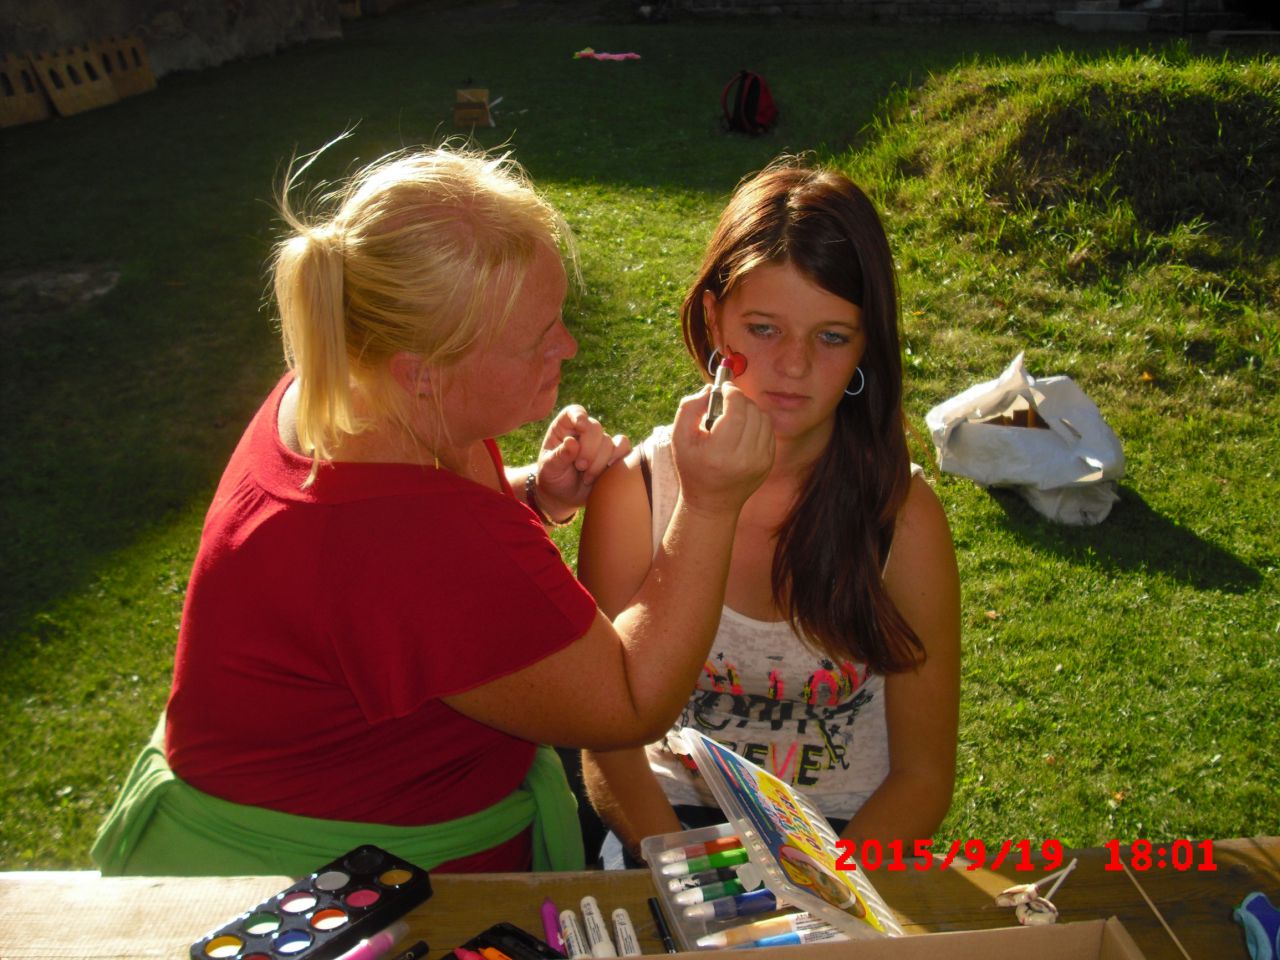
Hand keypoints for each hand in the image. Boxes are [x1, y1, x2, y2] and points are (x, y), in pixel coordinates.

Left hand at [536, 405, 631, 517]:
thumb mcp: (549, 468)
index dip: (580, 416)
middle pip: (595, 427)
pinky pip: (624, 448)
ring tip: (587, 477)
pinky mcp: (613, 454)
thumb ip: (559, 456)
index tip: (581, 427)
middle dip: (589, 450)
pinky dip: (617, 460)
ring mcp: (600, 442)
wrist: (564, 495)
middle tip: (580, 467)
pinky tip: (606, 472)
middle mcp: (584, 431)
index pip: (574, 411)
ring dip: (600, 462)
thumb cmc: (553, 477)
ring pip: (609, 441)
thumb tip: (572, 442)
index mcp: (564, 427)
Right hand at [670, 383, 773, 514]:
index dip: (732, 392)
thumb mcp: (679, 438)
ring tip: (735, 415)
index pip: (737, 410)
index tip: (724, 388)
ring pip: (763, 419)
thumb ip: (690, 408)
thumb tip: (711, 389)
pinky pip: (768, 431)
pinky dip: (757, 423)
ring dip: (749, 410)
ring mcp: (760, 462)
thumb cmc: (692, 468)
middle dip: (740, 400)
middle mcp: (744, 458)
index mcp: (719, 452)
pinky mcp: (768, 463)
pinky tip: (743, 429)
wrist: (711, 503)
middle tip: (727, 401)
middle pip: (751, 411)